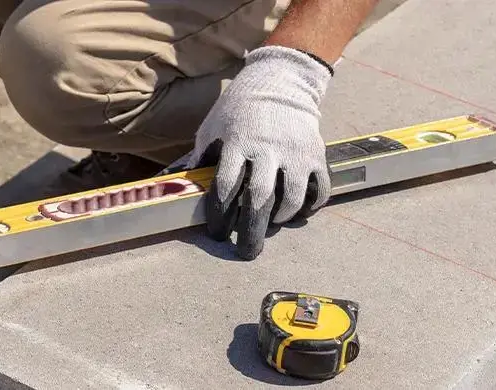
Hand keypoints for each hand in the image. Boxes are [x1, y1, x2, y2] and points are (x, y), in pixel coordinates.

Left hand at [187, 45, 333, 259]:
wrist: (280, 82)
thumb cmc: (239, 108)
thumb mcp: (212, 127)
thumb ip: (200, 158)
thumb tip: (175, 185)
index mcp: (237, 143)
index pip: (225, 187)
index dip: (219, 215)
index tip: (218, 232)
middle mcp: (267, 150)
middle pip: (259, 199)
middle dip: (250, 230)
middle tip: (246, 252)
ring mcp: (295, 153)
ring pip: (292, 197)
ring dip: (281, 218)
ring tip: (273, 224)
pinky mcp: (316, 153)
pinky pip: (320, 188)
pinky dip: (312, 205)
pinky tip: (300, 212)